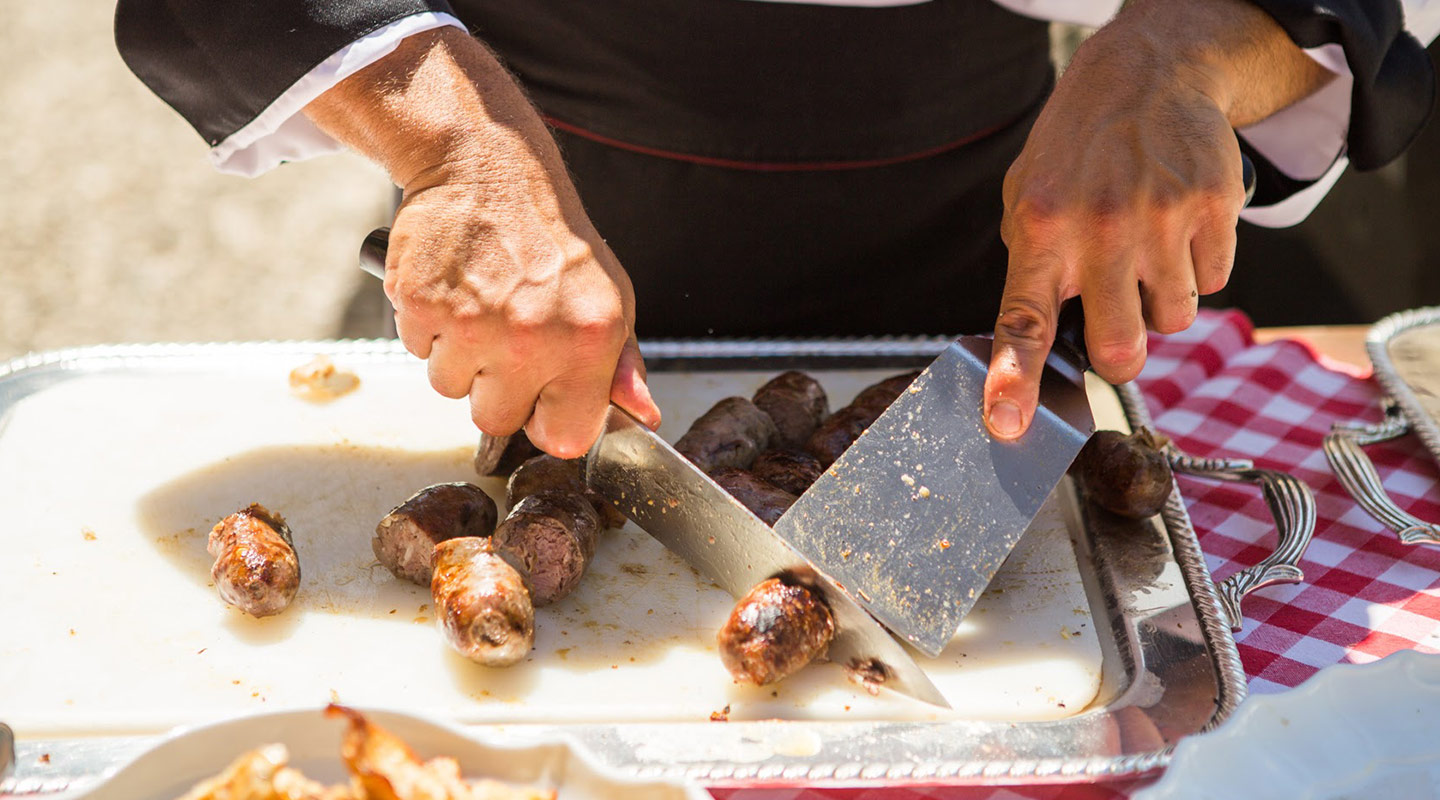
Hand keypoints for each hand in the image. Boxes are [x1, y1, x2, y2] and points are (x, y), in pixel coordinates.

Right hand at [387, 172, 659, 457]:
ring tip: (481, 307)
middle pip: (496, 420)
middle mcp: (532, 337)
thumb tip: (642, 416)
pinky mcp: (422, 304)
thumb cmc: (555, 241)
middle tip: (507, 338)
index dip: (548, 421)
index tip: (543, 398)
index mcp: (589, 340)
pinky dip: (429, 326)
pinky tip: (453, 289)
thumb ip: (622, 366)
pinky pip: (416, 350)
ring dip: (460, 357)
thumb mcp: (610, 299)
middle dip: (497, 389)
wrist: (488, 170)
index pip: (564, 438)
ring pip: (450, 387)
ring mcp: (473, 323)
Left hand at [981, 0, 1331, 440]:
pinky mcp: (1212, 208)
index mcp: (1040, 232)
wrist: (1147, 75)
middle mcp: (1099, 230)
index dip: (1015, 382)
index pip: (1022, 323)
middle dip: (1121, 357)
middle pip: (1120, 349)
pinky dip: (1199, 267)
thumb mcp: (1026, 196)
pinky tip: (1178, 225)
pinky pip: (1215, 282)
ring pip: (1175, 320)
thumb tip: (1033, 343)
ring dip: (1162, 303)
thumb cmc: (1078, 149)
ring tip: (1146, 250)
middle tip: (1116, 329)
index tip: (1007, 426)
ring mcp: (1160, 220)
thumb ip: (1030, 267)